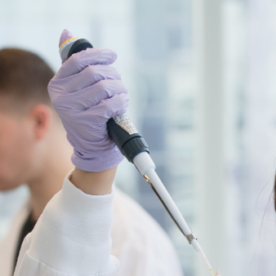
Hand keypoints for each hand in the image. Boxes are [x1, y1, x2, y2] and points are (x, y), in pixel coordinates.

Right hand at [48, 30, 128, 171]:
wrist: (92, 146)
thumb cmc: (88, 113)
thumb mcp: (77, 90)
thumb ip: (74, 65)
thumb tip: (67, 32)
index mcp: (57, 83)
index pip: (78, 60)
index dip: (98, 55)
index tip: (112, 55)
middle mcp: (61, 95)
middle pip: (94, 73)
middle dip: (113, 75)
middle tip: (119, 83)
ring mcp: (73, 109)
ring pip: (104, 87)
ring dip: (119, 89)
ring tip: (122, 94)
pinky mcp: (88, 121)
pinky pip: (110, 104)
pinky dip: (121, 102)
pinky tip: (122, 103)